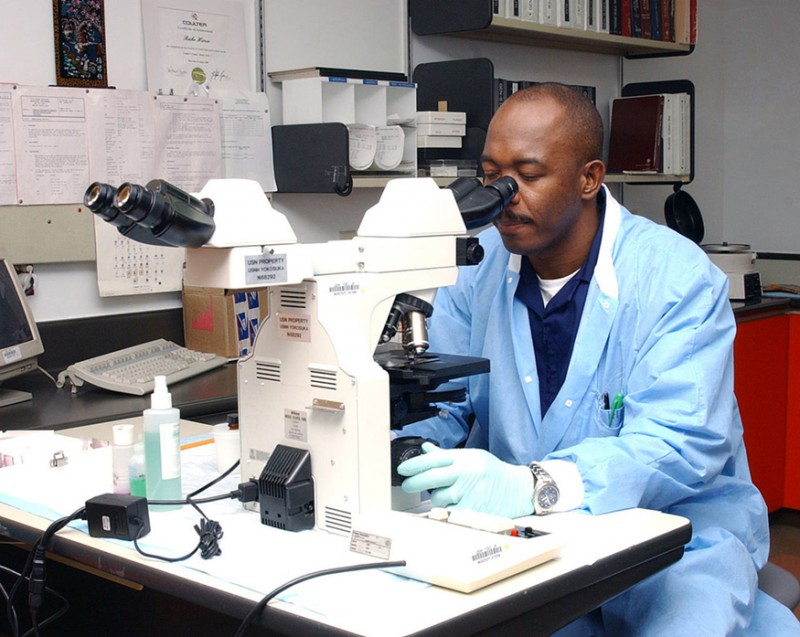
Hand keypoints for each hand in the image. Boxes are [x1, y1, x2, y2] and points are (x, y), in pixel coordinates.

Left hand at [397, 442, 533, 517]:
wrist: (516, 489)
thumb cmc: (492, 472)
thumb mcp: (471, 457)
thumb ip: (447, 456)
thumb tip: (425, 449)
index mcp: (463, 458)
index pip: (433, 459)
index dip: (414, 464)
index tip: (403, 469)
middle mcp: (465, 473)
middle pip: (430, 478)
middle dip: (414, 482)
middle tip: (407, 484)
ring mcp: (468, 492)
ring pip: (438, 498)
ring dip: (437, 498)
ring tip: (448, 494)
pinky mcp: (472, 509)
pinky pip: (449, 512)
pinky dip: (449, 510)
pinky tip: (457, 504)